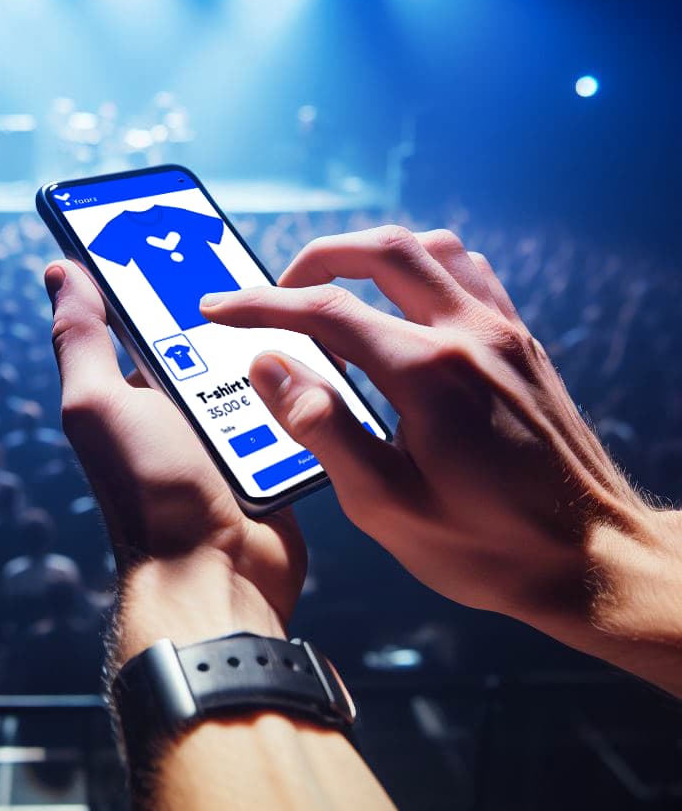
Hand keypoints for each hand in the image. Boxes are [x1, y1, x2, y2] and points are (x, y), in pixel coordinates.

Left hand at [45, 260, 306, 660]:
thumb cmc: (150, 490)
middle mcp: (177, 403)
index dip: (161, 271)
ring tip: (294, 306)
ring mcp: (228, 426)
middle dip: (230, 304)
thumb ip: (82, 339)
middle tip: (256, 266)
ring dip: (272, 342)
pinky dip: (300, 380)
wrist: (219, 572)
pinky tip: (321, 350)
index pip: (145, 312)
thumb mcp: (100, 404)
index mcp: (132, 387)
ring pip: (257, 360)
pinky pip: (290, 398)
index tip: (187, 228)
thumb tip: (62, 272)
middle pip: (211, 332)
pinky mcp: (271, 447)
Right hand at [200, 226, 681, 689]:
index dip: (260, 305)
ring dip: (372, 256)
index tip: (218, 309)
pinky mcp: (522, 344)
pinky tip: (404, 304)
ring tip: (337, 289)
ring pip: (432, 249)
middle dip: (316, 258)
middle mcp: (469, 336)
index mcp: (428, 375)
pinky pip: (471, 273)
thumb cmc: (487, 546)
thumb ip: (321, 428)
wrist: (592, 560)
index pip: (325, 312)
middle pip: (382, 251)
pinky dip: (423, 269)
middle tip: (278, 292)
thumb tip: (269, 368)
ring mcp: (503, 334)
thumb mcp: (385, 506)